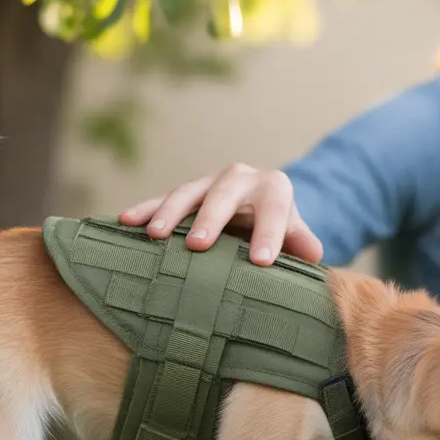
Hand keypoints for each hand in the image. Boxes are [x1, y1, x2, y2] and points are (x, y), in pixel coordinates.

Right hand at [118, 163, 323, 266]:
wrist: (260, 208)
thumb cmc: (280, 232)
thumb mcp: (296, 234)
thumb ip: (303, 243)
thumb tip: (313, 254)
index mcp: (274, 188)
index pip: (274, 209)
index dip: (269, 233)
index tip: (262, 261)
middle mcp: (240, 178)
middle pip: (225, 194)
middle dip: (211, 218)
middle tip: (199, 245)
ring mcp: (209, 183)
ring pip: (187, 193)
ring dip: (169, 213)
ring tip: (155, 236)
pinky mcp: (185, 193)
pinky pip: (161, 199)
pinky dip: (144, 209)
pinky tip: (125, 221)